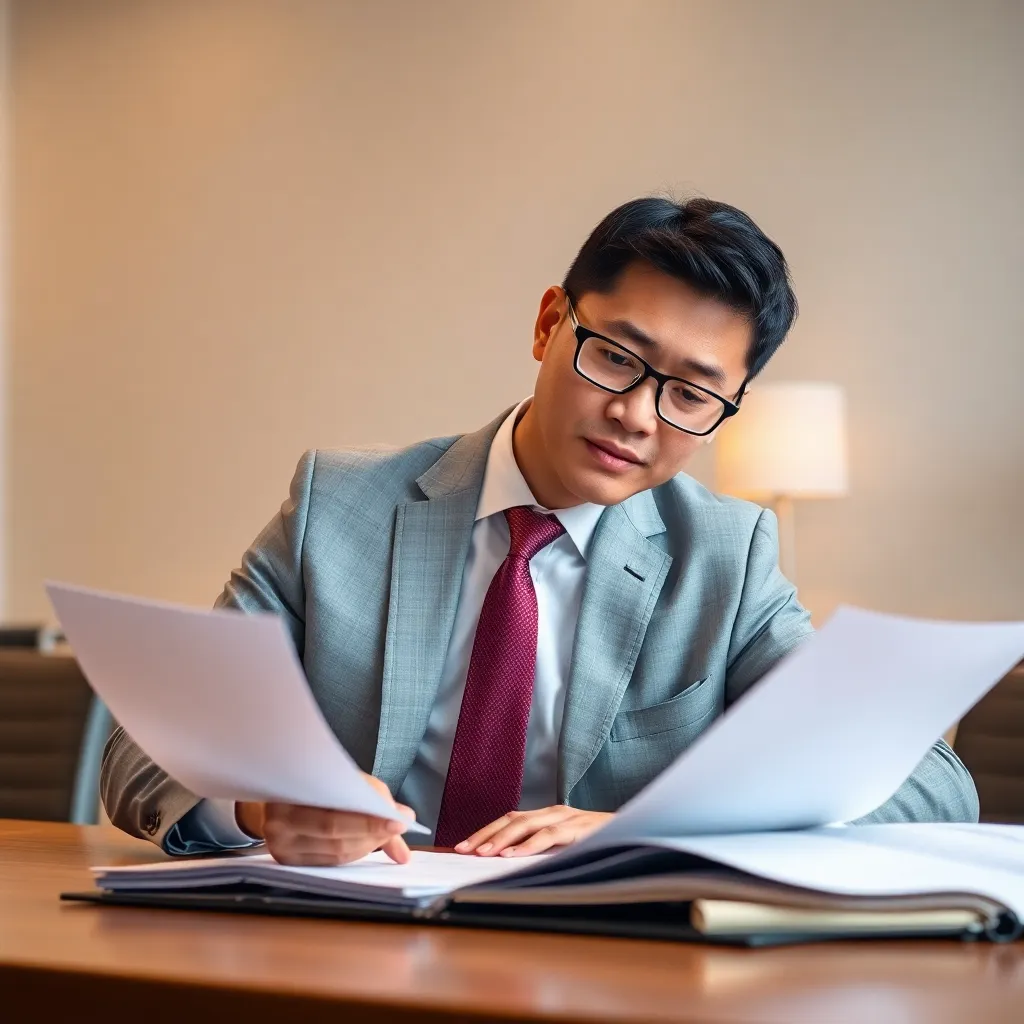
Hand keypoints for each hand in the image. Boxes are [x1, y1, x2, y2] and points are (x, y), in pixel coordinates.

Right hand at [235, 774, 412, 866]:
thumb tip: (408, 819)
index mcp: (290, 790)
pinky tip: (365, 844)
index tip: (398, 821)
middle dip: (372, 832)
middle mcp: (278, 819)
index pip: (334, 813)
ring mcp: (279, 843)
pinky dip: (352, 853)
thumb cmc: (316, 780)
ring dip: (366, 845)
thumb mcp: (345, 778)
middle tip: (397, 828)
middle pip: (334, 834)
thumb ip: (375, 797)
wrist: (276, 788)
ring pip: (334, 851)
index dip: (369, 820)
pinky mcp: (284, 859)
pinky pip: (327, 862)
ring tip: (386, 834)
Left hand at [454, 806, 612, 857]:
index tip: (463, 846)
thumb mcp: (566, 847)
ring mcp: (568, 818)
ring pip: (527, 824)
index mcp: (549, 815)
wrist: (638, 833)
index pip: (510, 820)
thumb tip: (507, 865)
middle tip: (464, 850)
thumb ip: (543, 849)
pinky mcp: (580, 828)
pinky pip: (550, 835)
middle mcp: (555, 812)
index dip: (486, 831)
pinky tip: (513, 855)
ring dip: (502, 839)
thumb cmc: (600, 845)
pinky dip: (529, 845)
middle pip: (512, 819)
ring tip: (484, 853)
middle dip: (486, 834)